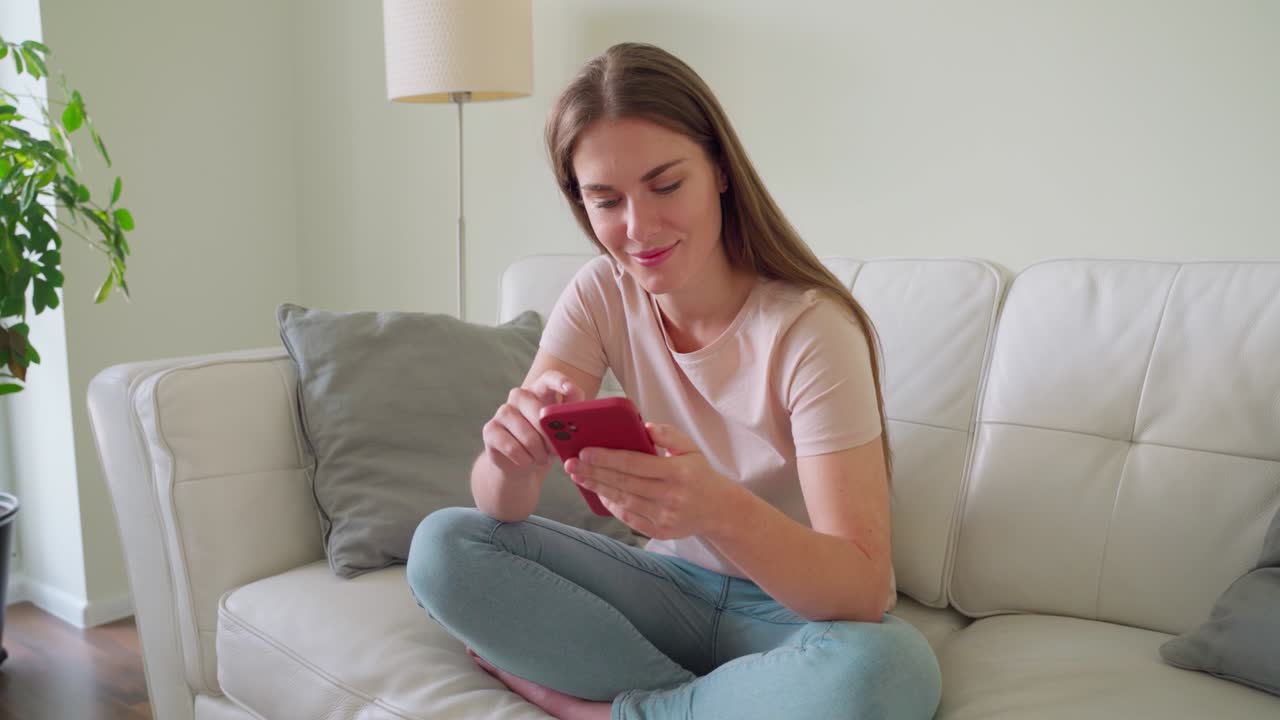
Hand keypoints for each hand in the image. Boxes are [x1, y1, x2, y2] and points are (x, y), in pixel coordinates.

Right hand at [481, 370, 583, 477]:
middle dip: (550, 435)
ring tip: (541, 459)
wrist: (522, 464)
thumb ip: (571, 420)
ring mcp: (503, 411)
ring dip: (538, 452)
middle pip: (537, 409)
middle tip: (555, 450)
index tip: (569, 389)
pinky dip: (524, 459)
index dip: (559, 381)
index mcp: (540, 391)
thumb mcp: (564, 432)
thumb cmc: (547, 443)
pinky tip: (527, 461)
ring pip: (526, 433)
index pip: (549, 378)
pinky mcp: (490, 429)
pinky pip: (512, 447)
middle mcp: (519, 396)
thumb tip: (579, 417)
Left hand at [565, 423, 737, 539]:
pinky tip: (599, 492)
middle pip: (624, 483)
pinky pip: (629, 518)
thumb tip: (644, 427)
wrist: (718, 510)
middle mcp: (671, 496)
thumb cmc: (699, 474)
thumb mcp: (690, 449)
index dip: (607, 457)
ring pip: (624, 501)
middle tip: (571, 464)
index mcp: (677, 472)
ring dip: (598, 488)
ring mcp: (665, 517)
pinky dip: (612, 505)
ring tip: (579, 476)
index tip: (585, 451)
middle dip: (594, 473)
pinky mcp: (660, 531)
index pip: (635, 463)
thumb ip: (669, 435)